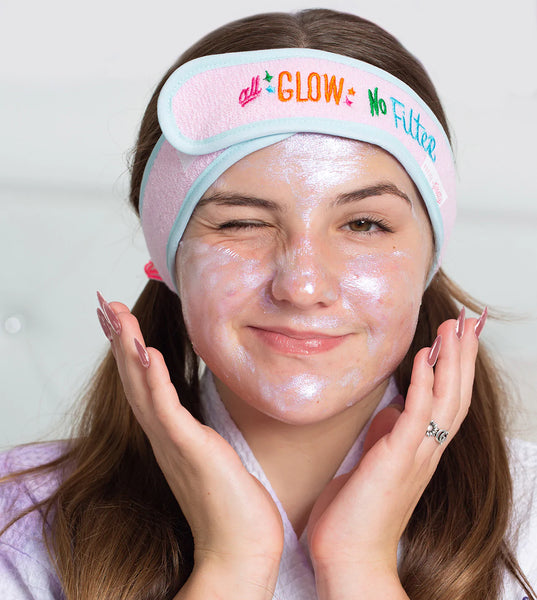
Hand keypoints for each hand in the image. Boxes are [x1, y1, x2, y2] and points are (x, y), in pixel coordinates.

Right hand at [96, 295, 283, 598]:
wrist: (240, 548)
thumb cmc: (232, 504)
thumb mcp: (212, 455)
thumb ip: (199, 433)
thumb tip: (199, 419)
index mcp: (168, 434)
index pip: (142, 384)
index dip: (127, 350)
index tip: (118, 320)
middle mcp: (162, 436)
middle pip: (133, 379)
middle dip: (119, 339)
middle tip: (105, 304)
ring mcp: (172, 443)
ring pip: (142, 386)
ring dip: (128, 348)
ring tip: (116, 314)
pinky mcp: (189, 450)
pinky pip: (167, 408)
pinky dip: (154, 378)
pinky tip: (148, 351)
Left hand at [306, 312, 480, 598]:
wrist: (349, 555)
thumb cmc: (355, 513)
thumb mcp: (373, 462)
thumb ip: (386, 436)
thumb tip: (390, 410)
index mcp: (421, 451)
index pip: (448, 401)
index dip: (455, 368)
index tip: (458, 337)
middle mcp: (427, 450)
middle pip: (456, 394)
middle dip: (462, 354)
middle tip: (468, 320)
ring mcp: (416, 454)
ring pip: (447, 398)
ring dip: (452, 359)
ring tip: (455, 326)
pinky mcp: (398, 458)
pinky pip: (418, 413)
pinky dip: (424, 382)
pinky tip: (424, 356)